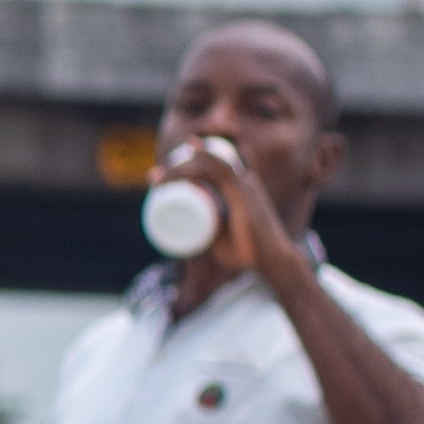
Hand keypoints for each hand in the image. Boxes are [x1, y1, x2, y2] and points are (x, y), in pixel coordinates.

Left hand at [161, 134, 307, 290]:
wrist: (271, 260)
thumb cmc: (247, 251)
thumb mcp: (219, 238)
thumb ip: (206, 231)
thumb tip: (186, 236)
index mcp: (238, 188)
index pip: (210, 167)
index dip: (187, 164)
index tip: (160, 175)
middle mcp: (242, 181)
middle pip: (205, 163)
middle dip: (176, 166)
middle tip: (153, 178)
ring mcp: (243, 184)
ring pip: (207, 164)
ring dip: (179, 167)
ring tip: (156, 179)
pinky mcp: (242, 192)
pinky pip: (218, 170)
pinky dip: (199, 164)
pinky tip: (180, 165)